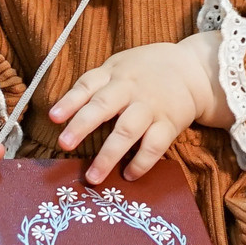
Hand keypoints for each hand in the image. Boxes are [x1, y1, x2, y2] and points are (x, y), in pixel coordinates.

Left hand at [47, 32, 230, 182]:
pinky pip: (154, 146)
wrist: (192, 70)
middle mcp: (129, 90)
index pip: (87, 85)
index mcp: (114, 75)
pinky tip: (128, 175)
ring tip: (93, 177)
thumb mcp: (119, 68)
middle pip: (103, 106)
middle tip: (64, 145)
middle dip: (82, 126)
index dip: (69, 101)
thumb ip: (95, 86)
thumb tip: (61, 113)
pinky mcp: (169, 124)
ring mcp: (150, 107)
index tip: (53, 117)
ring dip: (109, 155)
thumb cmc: (145, 72)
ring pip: (127, 130)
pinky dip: (141, 163)